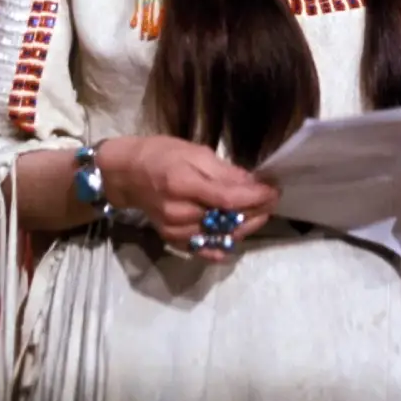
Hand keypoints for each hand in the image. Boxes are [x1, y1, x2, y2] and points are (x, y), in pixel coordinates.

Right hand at [97, 135, 279, 261]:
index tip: (274, 190)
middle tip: (272, 200)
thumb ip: (222, 171)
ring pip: (219, 237)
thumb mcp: (193, 152)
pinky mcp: (173, 241)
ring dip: (245, 227)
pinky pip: (204, 249)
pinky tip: (238, 236)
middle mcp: (180, 213)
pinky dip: (224, 245)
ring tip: (260, 214)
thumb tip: (250, 183)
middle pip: (226, 221)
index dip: (255, 197)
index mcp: (183, 184)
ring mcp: (176, 231)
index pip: (228, 198)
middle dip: (255, 212)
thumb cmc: (161, 154)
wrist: (127, 174)